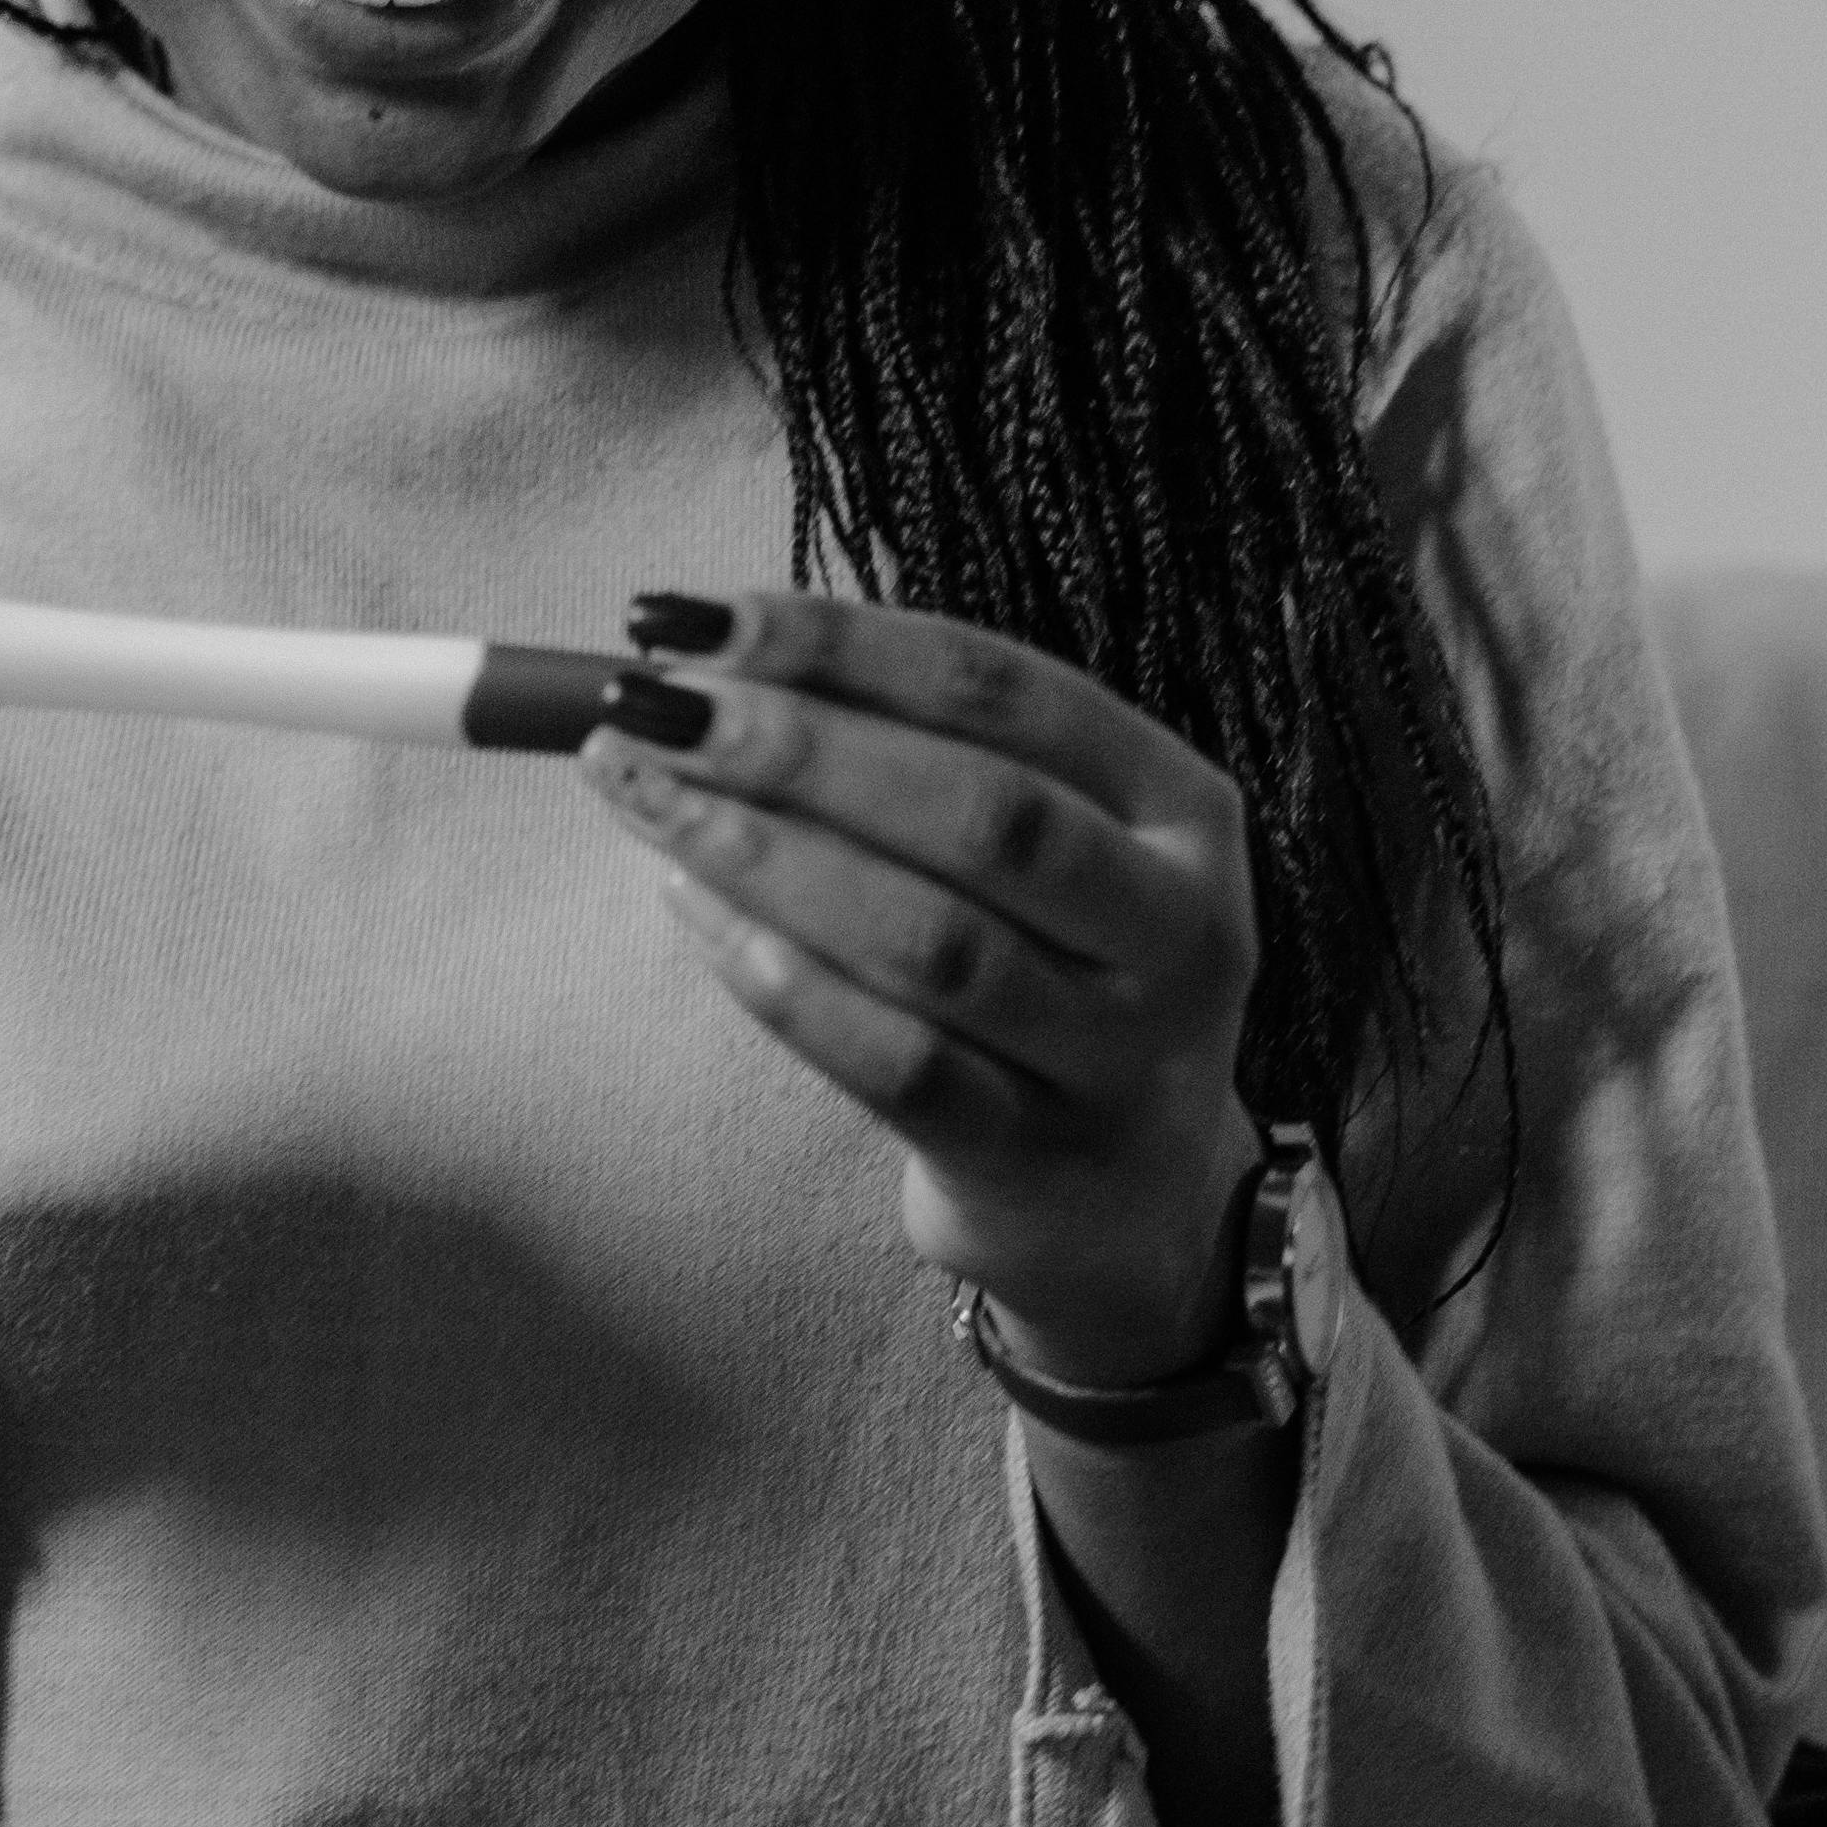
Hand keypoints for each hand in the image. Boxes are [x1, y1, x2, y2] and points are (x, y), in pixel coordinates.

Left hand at [581, 589, 1262, 1393]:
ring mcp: (1122, 1059)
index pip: (1009, 692)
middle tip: (651, 708)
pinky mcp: (1036, 1161)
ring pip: (931, 942)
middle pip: (982, 812)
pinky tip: (689, 910)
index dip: (848, 646)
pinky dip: (780, 982)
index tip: (704, 617)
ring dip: (765, 856)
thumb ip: (911, 754)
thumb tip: (706, 661)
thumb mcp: (1038, 856)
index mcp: (1182, 809)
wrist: (1118, 1208)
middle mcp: (1181, 929)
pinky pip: (893, 1063)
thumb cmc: (1044, 978)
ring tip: (643, 795)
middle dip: (799, 748)